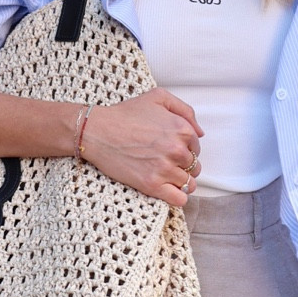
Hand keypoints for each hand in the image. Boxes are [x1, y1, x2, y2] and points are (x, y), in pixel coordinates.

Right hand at [82, 88, 202, 207]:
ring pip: (189, 183)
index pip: (197, 148)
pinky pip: (179, 199)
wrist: (97, 131)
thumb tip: (200, 132)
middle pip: (194, 166)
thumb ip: (185, 110)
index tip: (170, 148)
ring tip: (165, 175)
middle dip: (183, 166)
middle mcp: (177, 150)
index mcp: (182, 129)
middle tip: (165, 161)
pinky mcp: (152, 185)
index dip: (185, 149)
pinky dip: (178, 197)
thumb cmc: (125, 113)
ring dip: (180, 181)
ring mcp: (165, 169)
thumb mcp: (158, 97)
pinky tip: (168, 190)